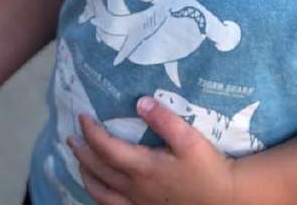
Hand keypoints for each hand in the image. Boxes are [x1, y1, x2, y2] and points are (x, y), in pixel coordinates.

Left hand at [68, 96, 236, 204]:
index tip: (82, 117)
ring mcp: (136, 204)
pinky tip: (99, 189)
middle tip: (71, 137)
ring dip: (85, 174)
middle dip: (81, 151)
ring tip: (79, 162)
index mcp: (142, 167)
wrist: (225, 201)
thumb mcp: (190, 140)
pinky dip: (98, 195)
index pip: (105, 147)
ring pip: (99, 192)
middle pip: (97, 169)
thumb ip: (164, 119)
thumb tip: (140, 101)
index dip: (90, 131)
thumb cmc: (208, 169)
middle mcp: (133, 188)